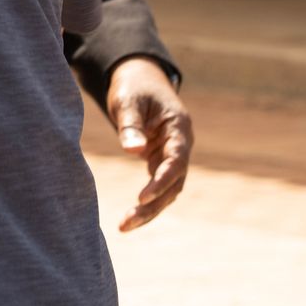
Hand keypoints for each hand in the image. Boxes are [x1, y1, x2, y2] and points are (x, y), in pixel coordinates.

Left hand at [105, 57, 192, 231]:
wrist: (139, 78)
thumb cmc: (133, 86)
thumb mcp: (128, 100)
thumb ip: (130, 124)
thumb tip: (133, 150)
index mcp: (179, 128)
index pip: (176, 161)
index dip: (161, 181)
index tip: (142, 197)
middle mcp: (180, 145)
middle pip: (174, 182)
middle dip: (153, 205)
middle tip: (127, 223)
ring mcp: (172, 154)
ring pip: (168, 189)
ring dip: (150, 209)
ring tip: (124, 227)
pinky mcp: (160, 159)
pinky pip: (158, 186)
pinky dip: (147, 202)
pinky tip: (130, 218)